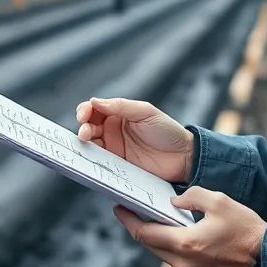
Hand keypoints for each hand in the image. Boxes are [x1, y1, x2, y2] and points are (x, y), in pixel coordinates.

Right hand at [76, 97, 193, 183]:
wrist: (183, 157)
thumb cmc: (168, 131)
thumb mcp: (146, 112)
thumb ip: (121, 106)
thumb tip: (95, 102)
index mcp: (120, 113)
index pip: (96, 108)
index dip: (86, 110)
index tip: (84, 114)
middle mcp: (114, 129)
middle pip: (89, 125)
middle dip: (83, 126)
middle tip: (85, 132)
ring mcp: (115, 147)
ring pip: (91, 143)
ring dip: (85, 142)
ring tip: (87, 142)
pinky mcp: (117, 164)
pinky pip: (100, 160)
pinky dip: (92, 158)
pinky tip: (90, 156)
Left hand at [114, 186, 266, 266]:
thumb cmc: (247, 229)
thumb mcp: (219, 201)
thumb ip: (191, 197)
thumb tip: (174, 203)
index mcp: (185, 244)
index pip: (145, 233)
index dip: (128, 220)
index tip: (119, 209)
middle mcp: (184, 266)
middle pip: (153, 246)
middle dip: (146, 229)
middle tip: (141, 213)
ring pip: (169, 257)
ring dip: (167, 242)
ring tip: (172, 225)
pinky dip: (182, 254)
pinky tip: (193, 242)